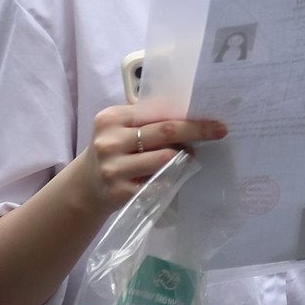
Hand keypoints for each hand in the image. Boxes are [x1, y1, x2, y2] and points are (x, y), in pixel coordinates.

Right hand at [75, 104, 226, 214]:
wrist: (85, 187)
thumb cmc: (113, 153)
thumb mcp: (118, 130)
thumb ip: (145, 121)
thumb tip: (189, 116)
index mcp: (111, 119)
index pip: (156, 113)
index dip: (186, 116)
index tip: (212, 119)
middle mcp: (110, 141)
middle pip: (165, 132)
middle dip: (196, 131)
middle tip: (220, 131)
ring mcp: (114, 168)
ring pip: (165, 158)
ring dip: (184, 157)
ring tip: (189, 157)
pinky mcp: (121, 191)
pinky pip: (159, 183)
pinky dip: (172, 178)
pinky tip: (175, 176)